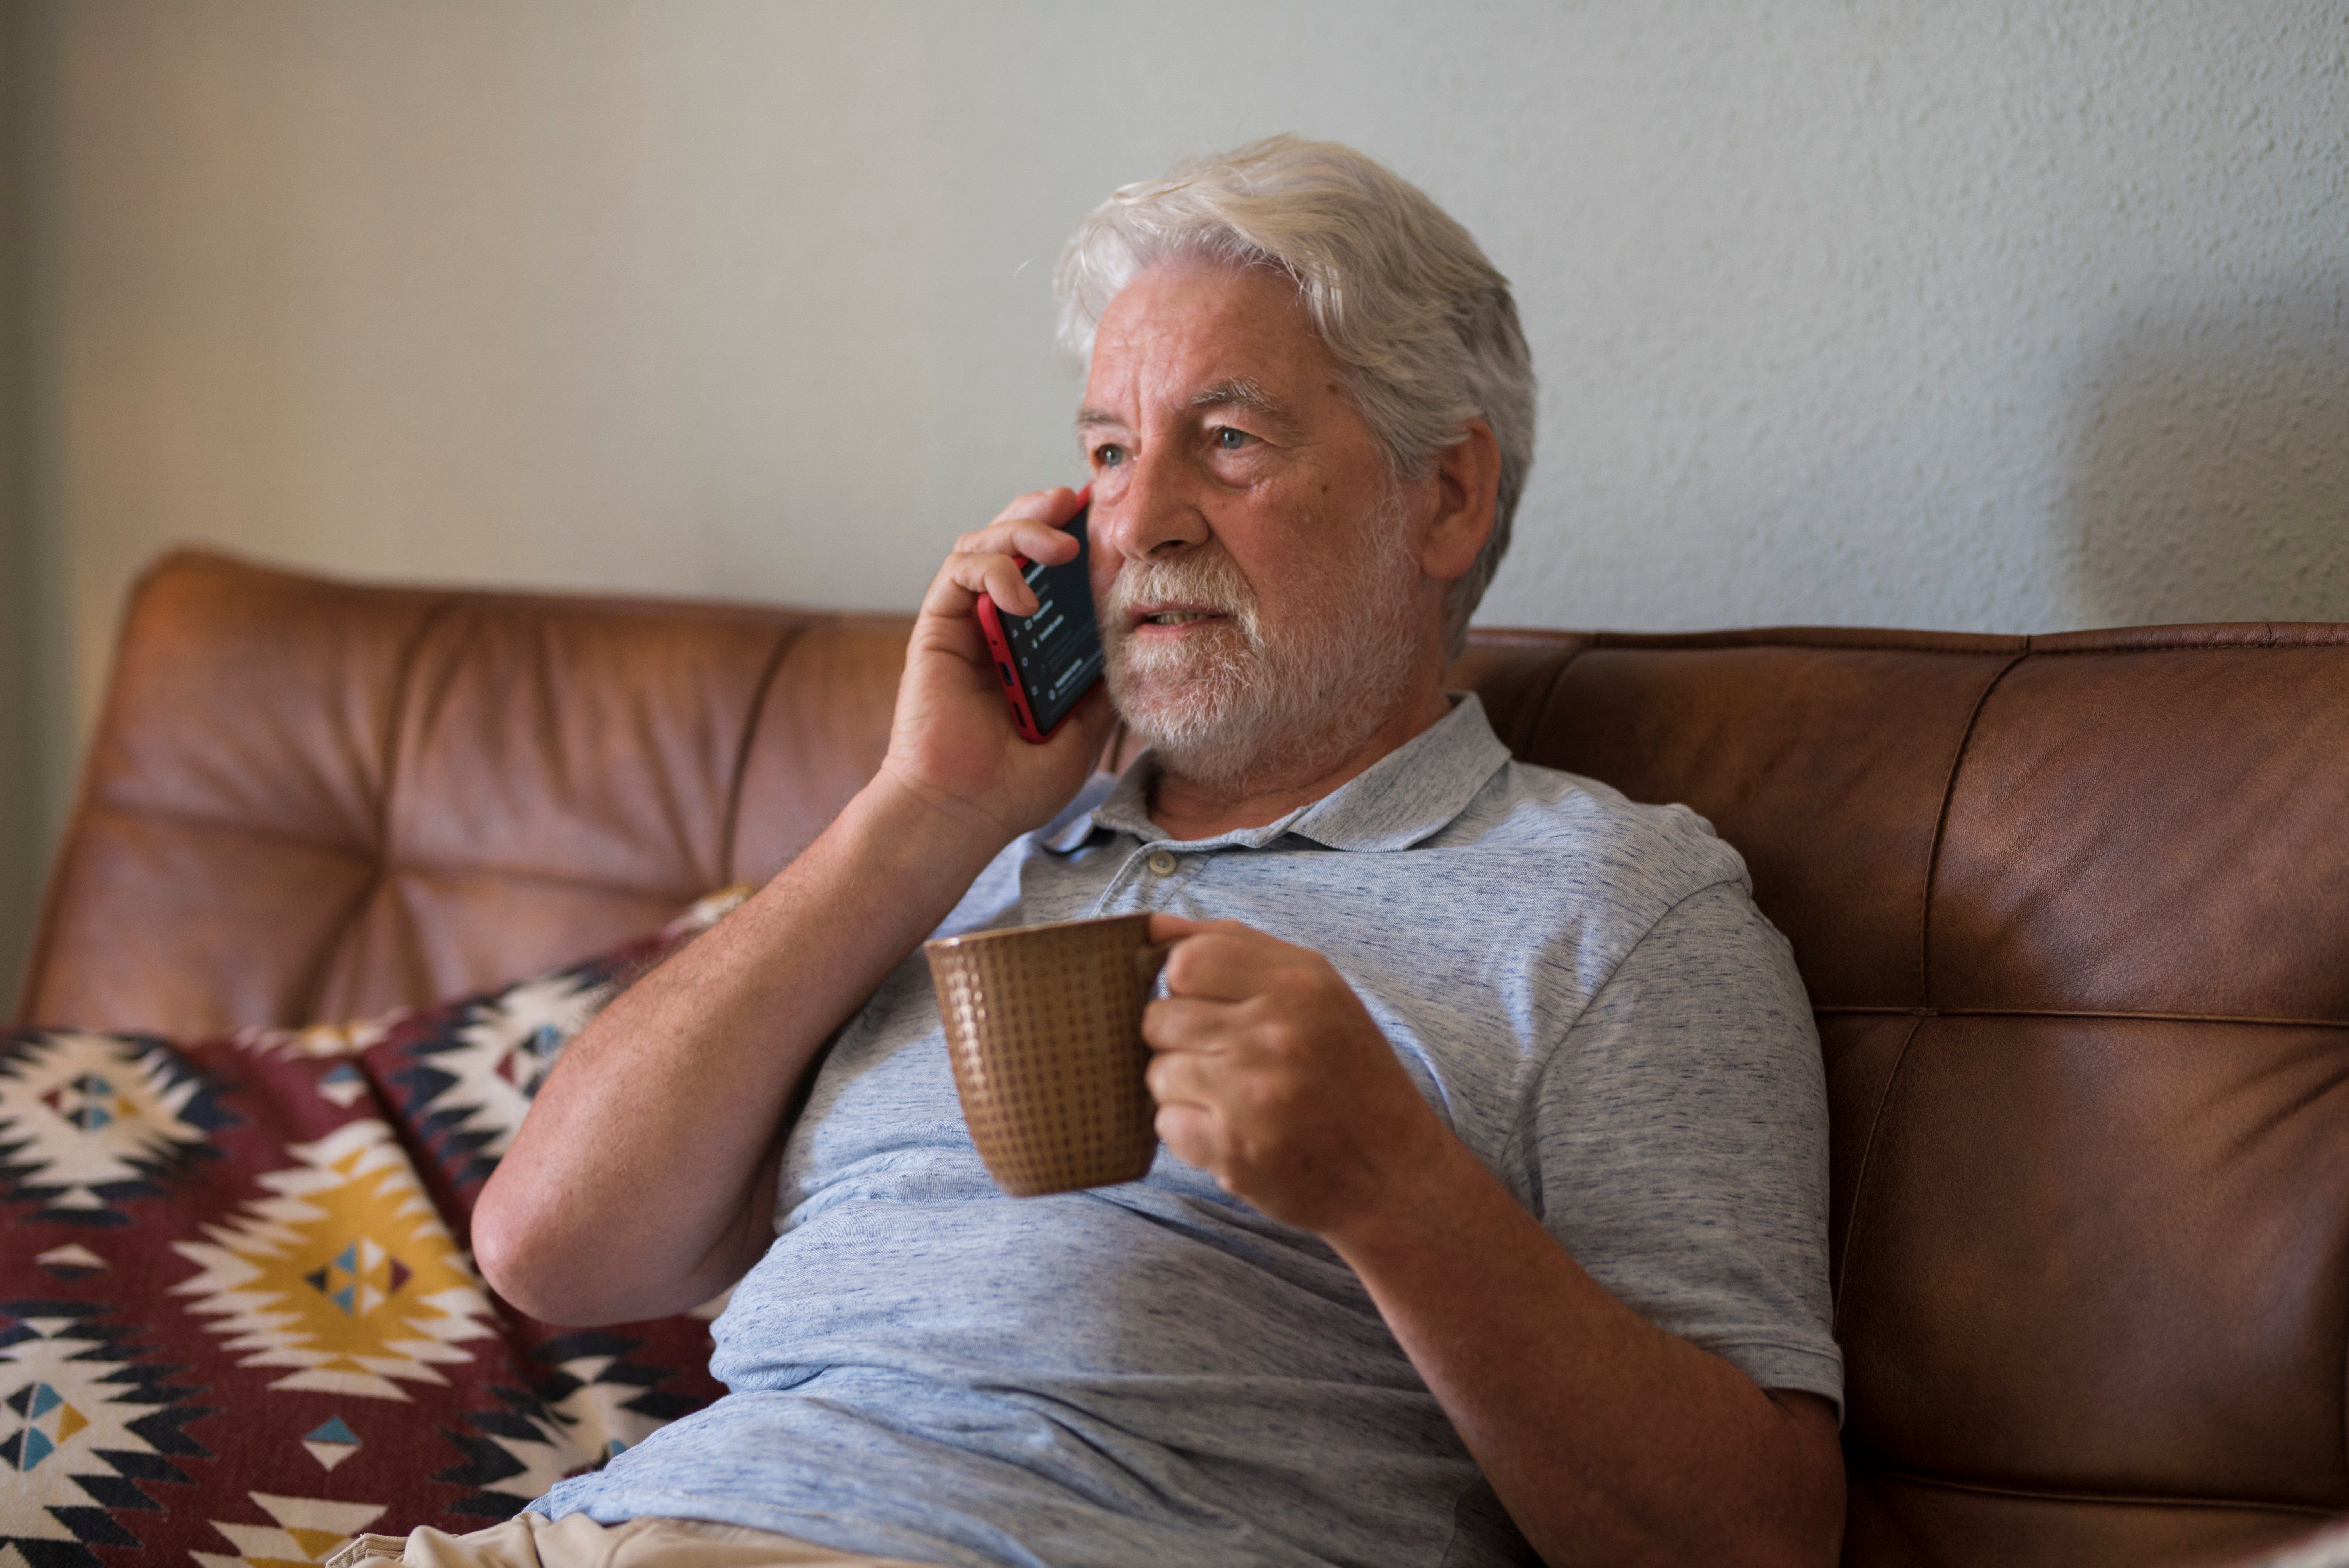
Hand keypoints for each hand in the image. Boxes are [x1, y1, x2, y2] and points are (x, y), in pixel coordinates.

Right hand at [876, 487, 1115, 844]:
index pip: (1050, 572)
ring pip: (983, 543)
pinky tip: (1022, 598)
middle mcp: (995, 624)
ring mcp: (965, 623)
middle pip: (1013, 541)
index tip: (1108, 521)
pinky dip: (993, 570)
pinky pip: (959, 572)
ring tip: (1060, 546)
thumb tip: (1138, 643)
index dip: (1074, 536)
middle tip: (1078, 502)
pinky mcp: (937, 627)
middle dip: (1044, 512)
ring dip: (1022, 529)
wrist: (964, 813)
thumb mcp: (1083, 731)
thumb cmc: (1015, 784)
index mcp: (1030, 643)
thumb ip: (1102, 686)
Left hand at [1142, 914, 1450, 1235]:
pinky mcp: (1233, 1151)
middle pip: (1160, 1018)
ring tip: (1232, 1097)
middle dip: (1178, 1039)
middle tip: (1224, 1058)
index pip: (1185, 961)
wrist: (1394, 1173)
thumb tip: (1151, 926)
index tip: (1210, 1004)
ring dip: (1183, 1087)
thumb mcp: (1316, 989)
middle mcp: (1275, 1034)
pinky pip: (1165, 1124)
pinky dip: (1189, 1131)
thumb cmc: (1349, 1073)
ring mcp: (1252, 1096)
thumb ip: (1233, 946)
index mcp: (1298, 984)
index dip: (1184, 985)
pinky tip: (1232, 1131)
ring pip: (1156, 1073)